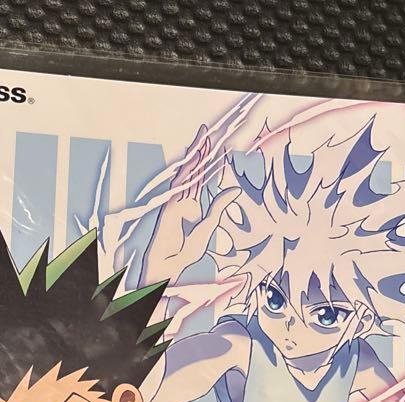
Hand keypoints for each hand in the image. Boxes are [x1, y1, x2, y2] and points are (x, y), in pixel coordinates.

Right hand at [141, 126, 239, 285]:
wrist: (168, 265)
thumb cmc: (185, 252)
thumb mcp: (209, 226)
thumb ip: (219, 207)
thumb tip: (235, 190)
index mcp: (193, 206)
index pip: (203, 179)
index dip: (209, 164)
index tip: (217, 148)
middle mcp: (183, 200)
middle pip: (194, 171)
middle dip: (200, 152)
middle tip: (207, 133)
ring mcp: (175, 201)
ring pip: (187, 173)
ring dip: (194, 155)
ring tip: (202, 137)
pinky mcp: (169, 205)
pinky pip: (181, 187)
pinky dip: (187, 179)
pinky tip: (192, 171)